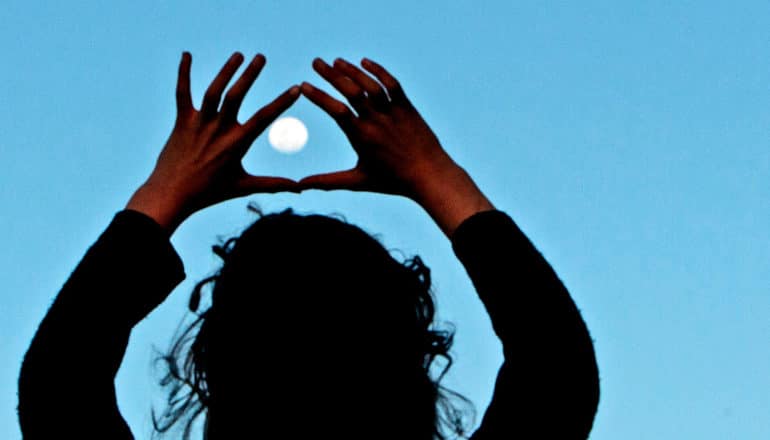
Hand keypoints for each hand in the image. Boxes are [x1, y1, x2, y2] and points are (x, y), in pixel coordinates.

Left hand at [127, 52, 300, 232]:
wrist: (172, 194)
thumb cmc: (210, 193)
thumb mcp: (244, 187)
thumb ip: (273, 185)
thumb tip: (300, 189)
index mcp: (237, 143)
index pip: (264, 118)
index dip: (281, 102)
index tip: (296, 88)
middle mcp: (218, 130)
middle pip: (236, 95)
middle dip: (249, 74)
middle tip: (261, 57)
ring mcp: (199, 124)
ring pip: (213, 91)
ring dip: (226, 71)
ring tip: (239, 55)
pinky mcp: (182, 122)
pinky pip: (182, 93)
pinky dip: (183, 73)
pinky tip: (186, 55)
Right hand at [297, 57, 459, 198]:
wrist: (429, 176)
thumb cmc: (392, 181)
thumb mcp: (357, 182)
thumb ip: (327, 181)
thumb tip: (300, 185)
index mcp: (362, 137)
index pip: (336, 110)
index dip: (319, 96)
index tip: (303, 85)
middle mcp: (377, 121)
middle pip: (351, 91)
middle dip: (331, 74)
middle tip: (316, 62)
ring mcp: (393, 112)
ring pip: (370, 85)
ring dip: (352, 70)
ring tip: (336, 61)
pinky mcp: (407, 108)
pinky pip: (392, 84)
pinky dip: (378, 71)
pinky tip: (364, 62)